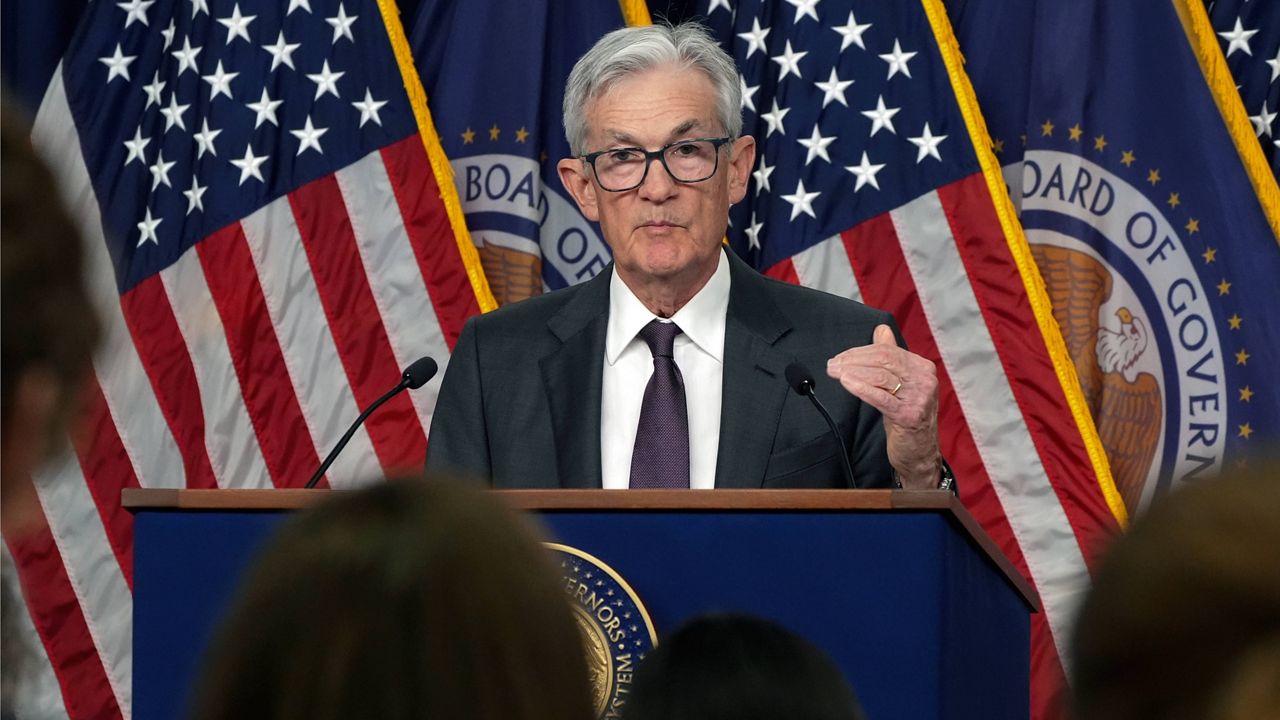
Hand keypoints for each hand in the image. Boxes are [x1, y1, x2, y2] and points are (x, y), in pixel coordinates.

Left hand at [826, 324, 940, 487]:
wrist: (918, 452)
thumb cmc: (906, 416)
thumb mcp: (900, 383)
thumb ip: (892, 356)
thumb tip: (881, 330)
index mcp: (922, 368)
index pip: (888, 351)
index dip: (860, 351)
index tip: (840, 357)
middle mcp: (924, 380)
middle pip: (883, 360)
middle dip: (853, 360)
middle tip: (832, 365)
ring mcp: (918, 398)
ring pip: (880, 376)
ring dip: (852, 372)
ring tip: (834, 373)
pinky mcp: (908, 415)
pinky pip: (881, 397)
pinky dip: (861, 388)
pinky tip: (846, 383)